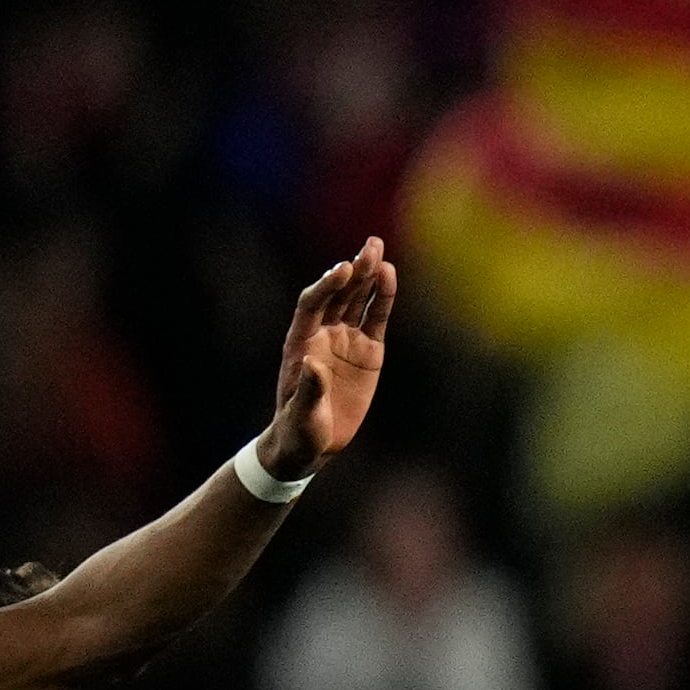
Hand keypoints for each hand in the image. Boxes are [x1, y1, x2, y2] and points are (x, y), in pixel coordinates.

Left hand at [259, 235, 396, 479]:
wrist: (313, 442)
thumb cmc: (300, 429)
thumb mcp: (302, 414)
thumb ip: (309, 389)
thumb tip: (314, 363)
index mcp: (301, 342)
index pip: (312, 303)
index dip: (326, 285)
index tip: (343, 270)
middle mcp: (323, 333)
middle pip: (338, 294)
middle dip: (353, 271)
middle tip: (369, 247)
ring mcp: (346, 339)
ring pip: (358, 300)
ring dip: (368, 275)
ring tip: (378, 249)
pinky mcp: (368, 351)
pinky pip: (377, 319)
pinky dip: (383, 299)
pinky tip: (390, 277)